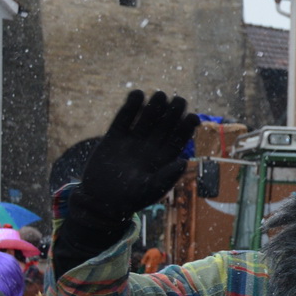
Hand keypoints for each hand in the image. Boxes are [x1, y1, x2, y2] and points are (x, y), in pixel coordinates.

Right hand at [76, 91, 199, 224]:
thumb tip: (184, 162)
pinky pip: (124, 119)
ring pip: (146, 119)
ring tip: (161, 94)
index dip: (186, 128)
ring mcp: (132, 141)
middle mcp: (150, 147)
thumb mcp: (150, 190)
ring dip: (154, 107)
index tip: (194, 117)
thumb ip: (167, 176)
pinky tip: (137, 94)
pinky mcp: (114, 137)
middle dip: (173, 113)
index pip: (178, 139)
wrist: (101, 201)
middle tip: (180, 99)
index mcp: (163, 159)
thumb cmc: (130, 200)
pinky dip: (130, 107)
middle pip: (164, 126)